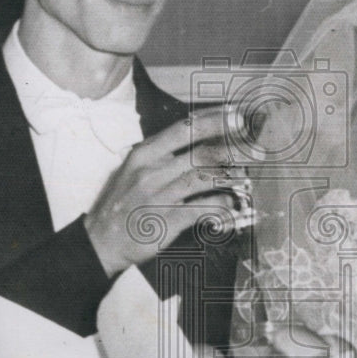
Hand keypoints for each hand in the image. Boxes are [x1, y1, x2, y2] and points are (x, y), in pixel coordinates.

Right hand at [83, 105, 245, 275]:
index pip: (185, 128)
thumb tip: (198, 140)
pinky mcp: (167, 220)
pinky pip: (203, 208)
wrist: (101, 240)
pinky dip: (221, 207)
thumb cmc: (122, 203)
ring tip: (245, 179)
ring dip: (231, 178)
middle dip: (234, 149)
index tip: (237, 117)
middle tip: (256, 150)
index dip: (215, 121)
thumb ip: (162, 154)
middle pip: (202, 152)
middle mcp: (153, 170)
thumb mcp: (133, 169)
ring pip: (206, 178)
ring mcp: (160, 195)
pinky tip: (231, 208)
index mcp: (146, 153)